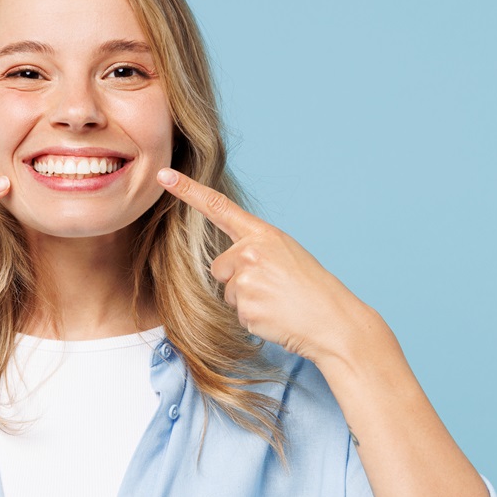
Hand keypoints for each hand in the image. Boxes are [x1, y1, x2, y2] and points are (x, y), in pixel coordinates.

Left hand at [156, 167, 378, 364]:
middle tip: (273, 289)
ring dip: (246, 301)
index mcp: (264, 234)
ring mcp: (246, 279)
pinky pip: (236, 314)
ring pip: (226, 292)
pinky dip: (253, 319)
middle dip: (237, 280)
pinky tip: (276, 316)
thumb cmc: (312, 289)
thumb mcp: (286, 255)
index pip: (219, 207)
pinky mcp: (245, 306)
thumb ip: (255, 250)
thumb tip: (229, 264)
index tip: (163, 175)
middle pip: (219, 266)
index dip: (189, 190)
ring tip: (277, 302)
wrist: (333, 321)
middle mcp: (251, 251)